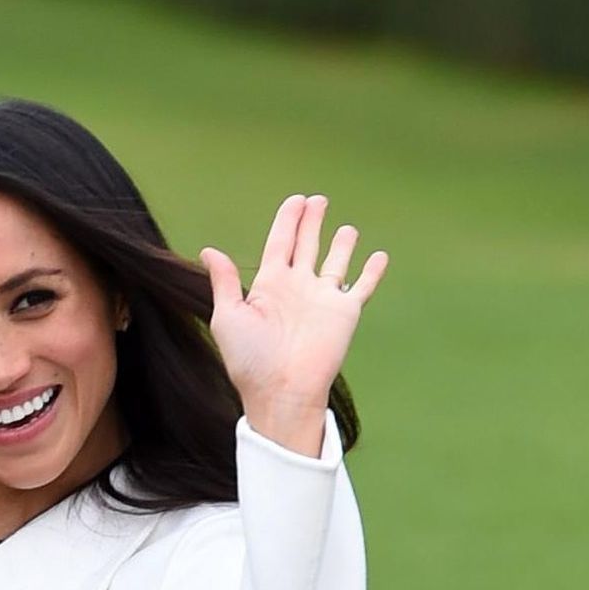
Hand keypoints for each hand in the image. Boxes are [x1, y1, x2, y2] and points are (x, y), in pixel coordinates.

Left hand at [200, 194, 387, 455]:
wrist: (281, 390)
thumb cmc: (249, 359)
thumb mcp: (228, 316)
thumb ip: (225, 282)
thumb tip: (209, 251)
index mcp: (269, 285)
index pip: (279, 243)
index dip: (287, 220)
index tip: (295, 201)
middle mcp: (297, 287)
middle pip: (306, 245)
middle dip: (311, 222)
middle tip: (317, 199)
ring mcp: (322, 298)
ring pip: (335, 262)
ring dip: (341, 244)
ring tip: (347, 228)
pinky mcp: (345, 312)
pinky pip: (362, 286)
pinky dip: (372, 271)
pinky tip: (379, 255)